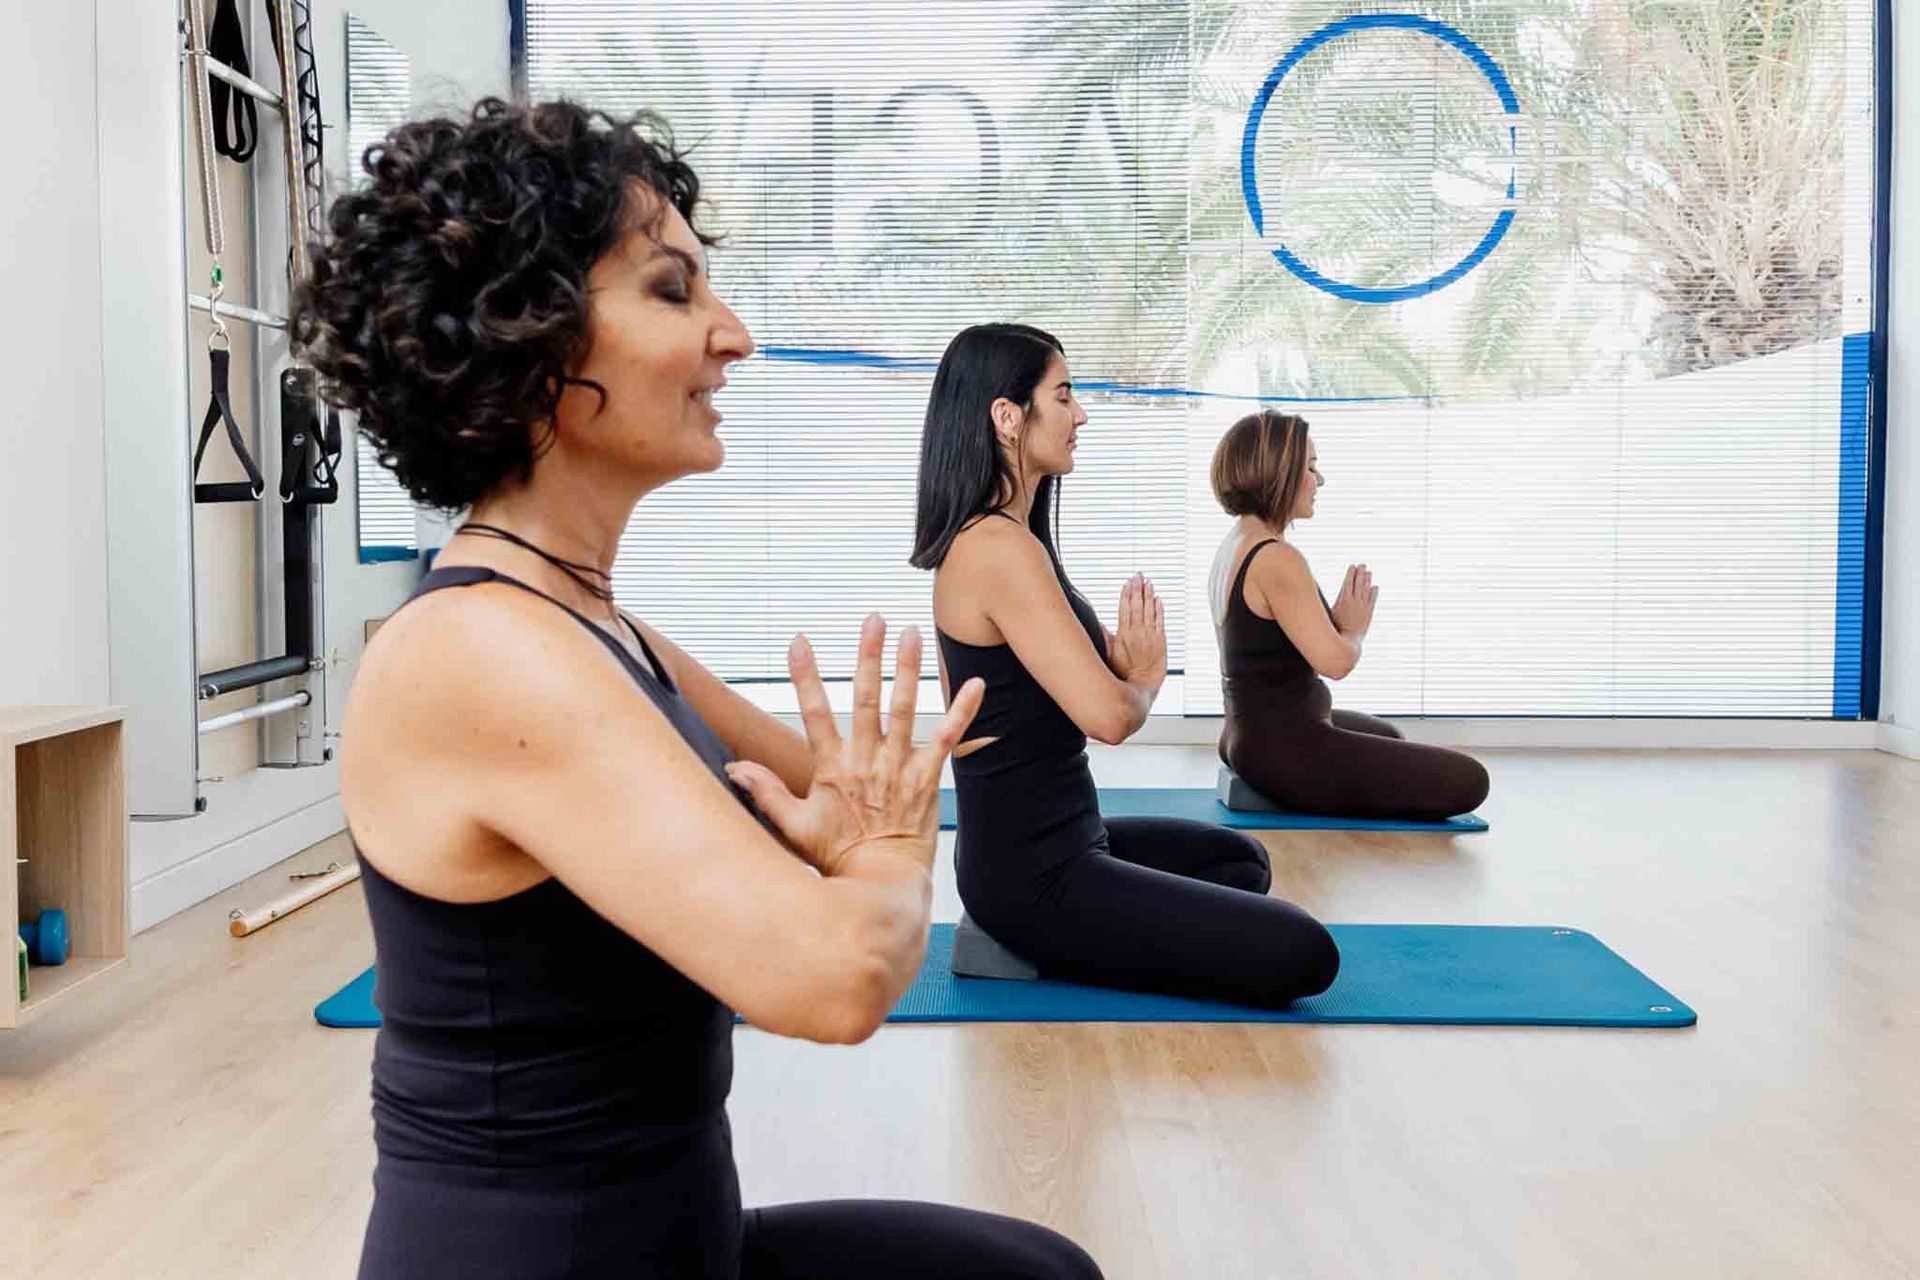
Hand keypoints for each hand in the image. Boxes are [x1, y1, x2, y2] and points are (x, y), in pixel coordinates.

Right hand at [725, 616, 983, 877]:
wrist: (881, 883)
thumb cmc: (838, 856)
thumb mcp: (794, 825)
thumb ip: (765, 792)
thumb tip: (733, 766)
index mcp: (832, 768)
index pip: (814, 713)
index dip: (807, 676)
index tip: (800, 642)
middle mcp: (866, 761)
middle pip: (866, 699)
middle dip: (868, 657)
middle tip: (873, 620)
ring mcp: (898, 767)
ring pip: (904, 709)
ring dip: (908, 669)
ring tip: (912, 633)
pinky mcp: (926, 778)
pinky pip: (947, 738)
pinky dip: (962, 711)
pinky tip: (976, 685)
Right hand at [1106, 573, 1166, 687]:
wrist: (1140, 686)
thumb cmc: (1123, 674)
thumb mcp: (1109, 655)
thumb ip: (1105, 637)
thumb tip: (1099, 624)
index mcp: (1123, 635)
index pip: (1124, 609)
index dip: (1126, 594)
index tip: (1127, 582)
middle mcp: (1137, 633)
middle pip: (1137, 606)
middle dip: (1138, 589)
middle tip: (1138, 576)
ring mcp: (1150, 636)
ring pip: (1149, 611)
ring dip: (1149, 595)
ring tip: (1148, 583)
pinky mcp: (1161, 641)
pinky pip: (1160, 621)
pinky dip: (1160, 610)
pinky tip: (1158, 600)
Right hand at [1331, 564, 1377, 637]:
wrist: (1348, 642)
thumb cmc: (1334, 630)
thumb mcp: (1328, 614)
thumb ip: (1331, 602)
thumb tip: (1325, 595)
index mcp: (1344, 600)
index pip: (1348, 582)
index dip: (1351, 574)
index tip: (1353, 566)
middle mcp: (1355, 601)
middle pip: (1359, 583)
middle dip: (1361, 573)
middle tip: (1363, 565)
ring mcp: (1363, 607)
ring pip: (1366, 590)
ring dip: (1368, 580)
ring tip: (1369, 573)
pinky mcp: (1368, 614)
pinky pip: (1372, 600)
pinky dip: (1374, 593)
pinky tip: (1375, 587)